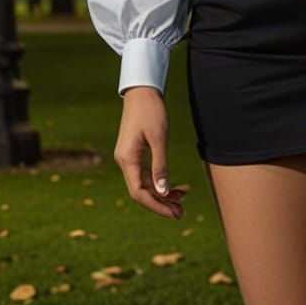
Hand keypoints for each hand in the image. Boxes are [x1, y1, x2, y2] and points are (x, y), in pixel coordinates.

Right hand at [114, 86, 187, 218]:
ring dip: (161, 193)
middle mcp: (124, 161)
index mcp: (127, 159)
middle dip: (160, 203)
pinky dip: (158, 181)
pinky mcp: (133, 153)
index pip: (139, 193)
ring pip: (144, 183)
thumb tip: (162, 192)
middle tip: (180, 213)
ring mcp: (128, 157)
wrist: (141, 91)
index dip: (156, 205)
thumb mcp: (158, 138)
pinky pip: (145, 173)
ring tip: (181, 201)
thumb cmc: (151, 111)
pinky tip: (172, 186)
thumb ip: (160, 165)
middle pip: (141, 191)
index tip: (173, 213)